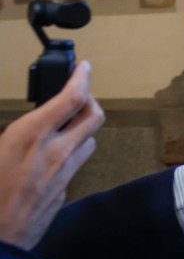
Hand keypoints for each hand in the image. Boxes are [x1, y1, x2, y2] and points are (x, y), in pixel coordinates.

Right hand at [0, 61, 104, 248]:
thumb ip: (14, 133)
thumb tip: (28, 126)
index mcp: (30, 135)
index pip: (71, 98)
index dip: (82, 78)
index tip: (84, 67)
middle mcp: (55, 151)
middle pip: (94, 115)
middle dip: (90, 101)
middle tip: (79, 96)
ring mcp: (64, 173)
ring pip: (89, 139)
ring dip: (81, 128)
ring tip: (64, 125)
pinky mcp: (65, 190)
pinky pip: (76, 164)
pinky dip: (69, 154)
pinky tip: (51, 157)